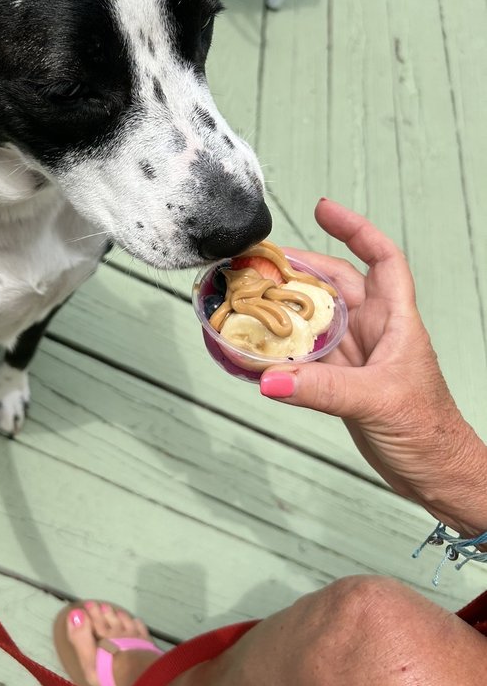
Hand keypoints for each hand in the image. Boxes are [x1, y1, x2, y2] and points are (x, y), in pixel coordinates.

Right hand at [260, 198, 486, 534]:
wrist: (436, 476)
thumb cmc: (430, 432)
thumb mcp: (377, 402)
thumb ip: (322, 390)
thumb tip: (270, 380)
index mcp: (397, 320)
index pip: (381, 258)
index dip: (356, 229)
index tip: (323, 209)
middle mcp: (375, 330)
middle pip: (335, 283)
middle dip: (300, 267)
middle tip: (259, 261)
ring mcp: (356, 356)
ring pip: (316, 318)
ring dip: (285, 308)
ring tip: (249, 296)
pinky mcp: (340, 382)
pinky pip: (304, 355)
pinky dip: (280, 350)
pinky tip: (255, 348)